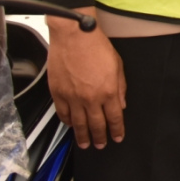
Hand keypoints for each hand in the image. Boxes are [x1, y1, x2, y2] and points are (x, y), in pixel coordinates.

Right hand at [47, 13, 125, 148]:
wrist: (74, 35)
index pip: (115, 118)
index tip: (117, 137)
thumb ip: (120, 87)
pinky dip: (67, 122)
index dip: (117, 130)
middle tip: (100, 145)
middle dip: (100, 138)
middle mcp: (91, 98)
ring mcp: (73, 97)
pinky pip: (63, 113)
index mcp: (108, 91)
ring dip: (82, 136)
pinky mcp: (58, 93)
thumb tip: (121, 104)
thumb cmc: (97, 46)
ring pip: (78, 124)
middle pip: (97, 125)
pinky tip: (71, 125)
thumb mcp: (118, 65)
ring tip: (85, 144)